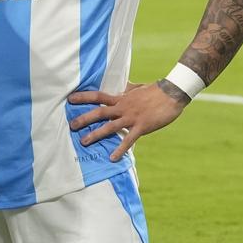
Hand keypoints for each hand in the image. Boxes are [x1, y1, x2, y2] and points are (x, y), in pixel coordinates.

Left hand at [67, 81, 188, 161]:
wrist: (172, 93)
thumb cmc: (155, 90)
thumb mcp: (137, 88)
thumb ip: (127, 89)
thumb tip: (122, 85)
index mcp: (121, 98)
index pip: (98, 96)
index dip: (84, 97)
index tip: (70, 99)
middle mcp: (123, 107)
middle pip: (99, 112)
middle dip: (84, 119)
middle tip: (71, 126)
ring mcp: (131, 117)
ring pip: (110, 126)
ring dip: (95, 134)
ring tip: (84, 142)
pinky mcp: (142, 126)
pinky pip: (128, 139)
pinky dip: (120, 149)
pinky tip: (113, 158)